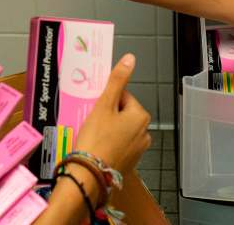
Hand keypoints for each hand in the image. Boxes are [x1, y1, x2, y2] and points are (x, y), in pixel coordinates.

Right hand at [75, 54, 151, 174]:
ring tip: (93, 136)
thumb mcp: (104, 104)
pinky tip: (97, 147)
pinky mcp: (129, 161)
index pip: (123, 97)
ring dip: (108, 130)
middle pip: (122, 113)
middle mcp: (145, 132)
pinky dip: (109, 143)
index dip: (107, 101)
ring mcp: (138, 149)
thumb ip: (117, 80)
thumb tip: (130, 58)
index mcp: (141, 116)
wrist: (88, 175)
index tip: (96, 109)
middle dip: (107, 115)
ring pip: (120, 129)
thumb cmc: (96, 139)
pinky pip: (118, 144)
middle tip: (93, 123)